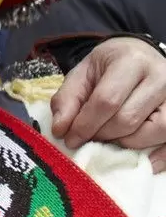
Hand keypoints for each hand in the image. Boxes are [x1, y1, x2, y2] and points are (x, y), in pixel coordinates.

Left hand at [51, 38, 165, 167]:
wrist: (140, 55)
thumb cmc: (109, 66)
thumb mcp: (82, 73)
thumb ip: (67, 99)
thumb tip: (60, 130)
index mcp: (130, 62)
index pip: (107, 101)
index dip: (85, 125)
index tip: (69, 139)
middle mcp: (160, 77)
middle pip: (128, 119)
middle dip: (102, 135)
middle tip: (88, 139)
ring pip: (155, 131)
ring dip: (127, 143)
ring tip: (111, 140)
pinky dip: (160, 156)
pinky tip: (143, 161)